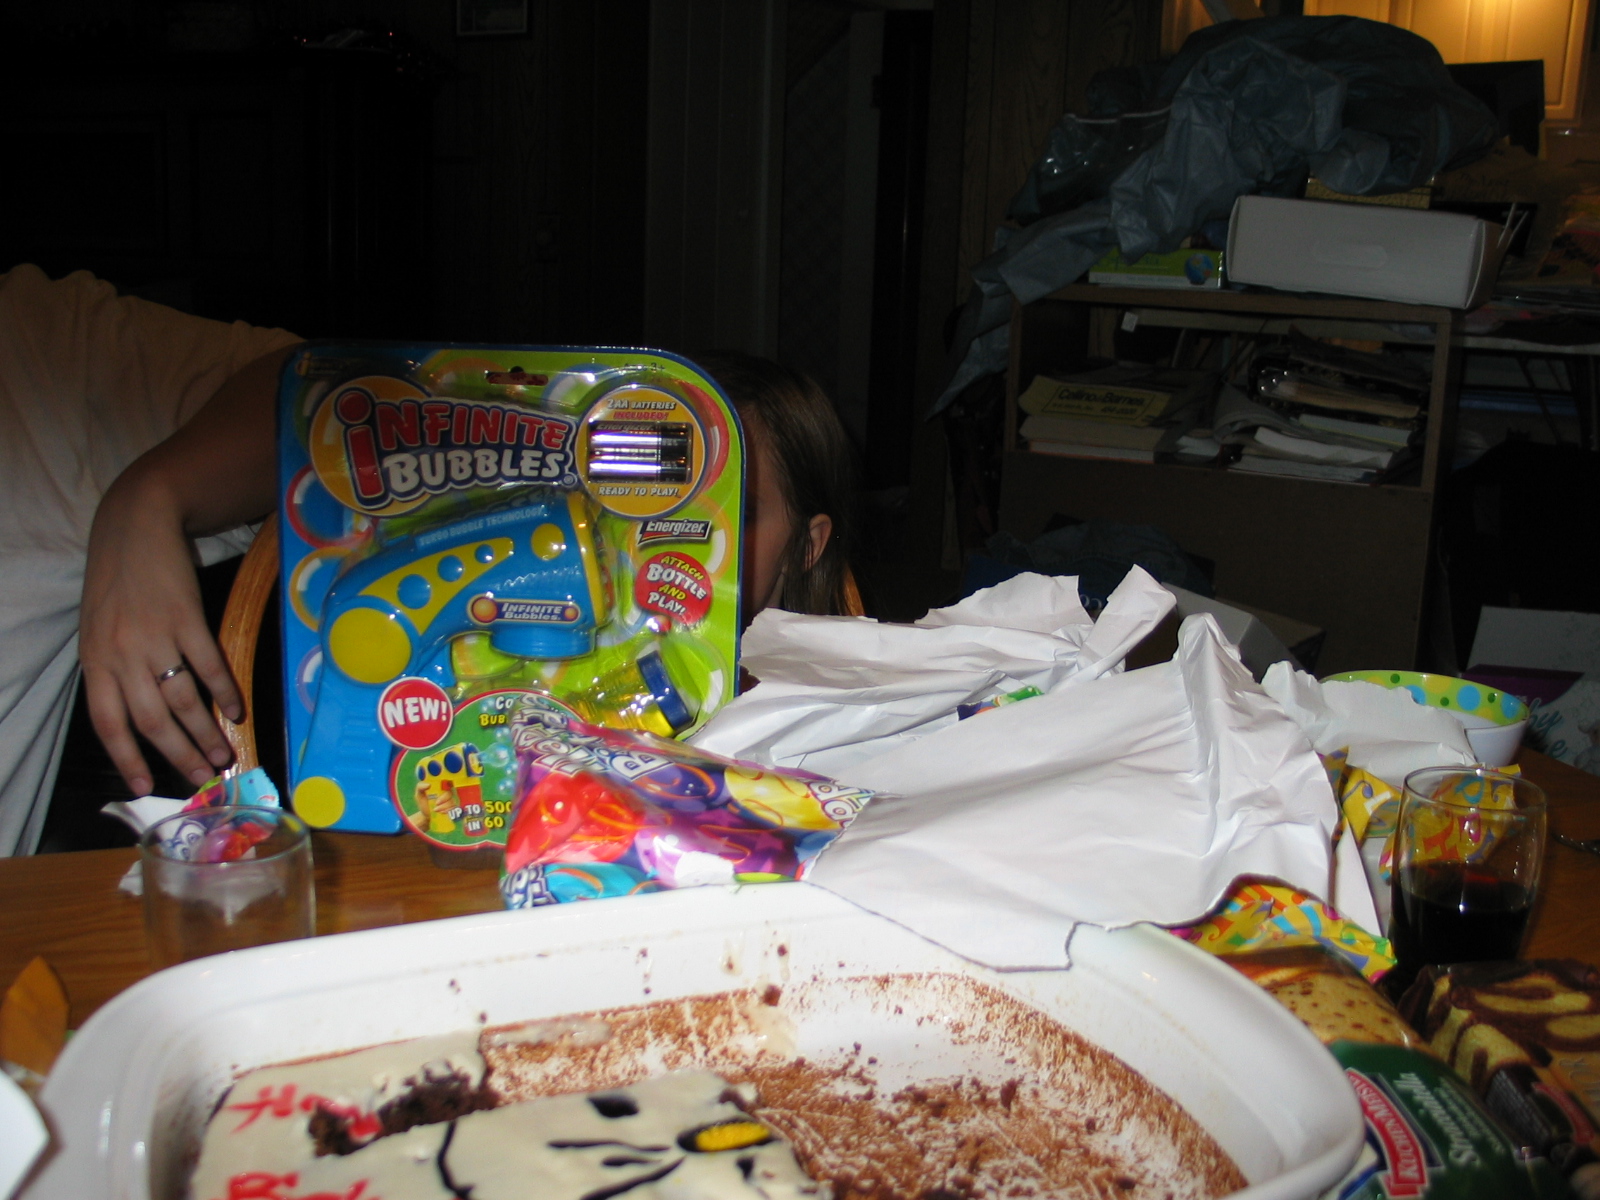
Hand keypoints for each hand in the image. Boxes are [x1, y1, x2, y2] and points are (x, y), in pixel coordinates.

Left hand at [79, 467, 242, 794]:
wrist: (135, 526)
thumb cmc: (117, 581)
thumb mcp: (100, 629)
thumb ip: (115, 669)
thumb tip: (143, 715)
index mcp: (95, 660)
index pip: (108, 723)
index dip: (126, 759)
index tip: (144, 786)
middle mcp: (121, 655)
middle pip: (152, 720)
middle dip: (178, 754)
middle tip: (202, 776)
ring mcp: (154, 637)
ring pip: (183, 700)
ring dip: (206, 732)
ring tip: (225, 754)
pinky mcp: (187, 618)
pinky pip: (209, 666)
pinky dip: (224, 692)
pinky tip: (236, 710)